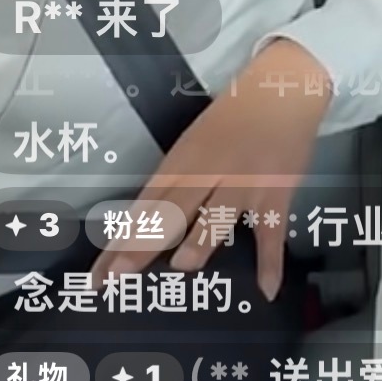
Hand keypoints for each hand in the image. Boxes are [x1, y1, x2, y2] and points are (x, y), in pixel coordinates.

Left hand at [91, 36, 332, 299]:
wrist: (282, 90)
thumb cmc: (233, 117)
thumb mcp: (195, 143)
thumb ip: (175, 183)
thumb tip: (146, 224)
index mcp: (183, 161)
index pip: (146, 206)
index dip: (122, 239)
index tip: (99, 273)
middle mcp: (209, 173)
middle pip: (172, 212)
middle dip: (144, 243)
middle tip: (119, 275)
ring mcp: (244, 184)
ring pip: (219, 214)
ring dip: (202, 238)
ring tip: (182, 266)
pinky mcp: (277, 193)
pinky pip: (272, 231)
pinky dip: (271, 261)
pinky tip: (266, 290)